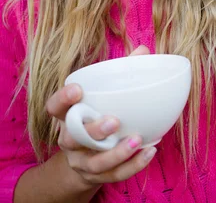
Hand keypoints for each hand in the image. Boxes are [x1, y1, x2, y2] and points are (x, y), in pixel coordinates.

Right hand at [45, 45, 155, 186]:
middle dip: (94, 129)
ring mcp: (81, 160)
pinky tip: (149, 151)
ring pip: (95, 161)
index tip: (77, 89)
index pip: (55, 107)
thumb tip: (142, 50)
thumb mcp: (100, 96)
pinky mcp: (95, 176)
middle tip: (114, 121)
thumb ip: (119, 73)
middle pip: (73, 137)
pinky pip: (113, 175)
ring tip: (137, 140)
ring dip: (116, 152)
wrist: (85, 158)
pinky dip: (132, 165)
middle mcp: (69, 139)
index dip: (62, 99)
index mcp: (67, 115)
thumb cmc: (95, 114)